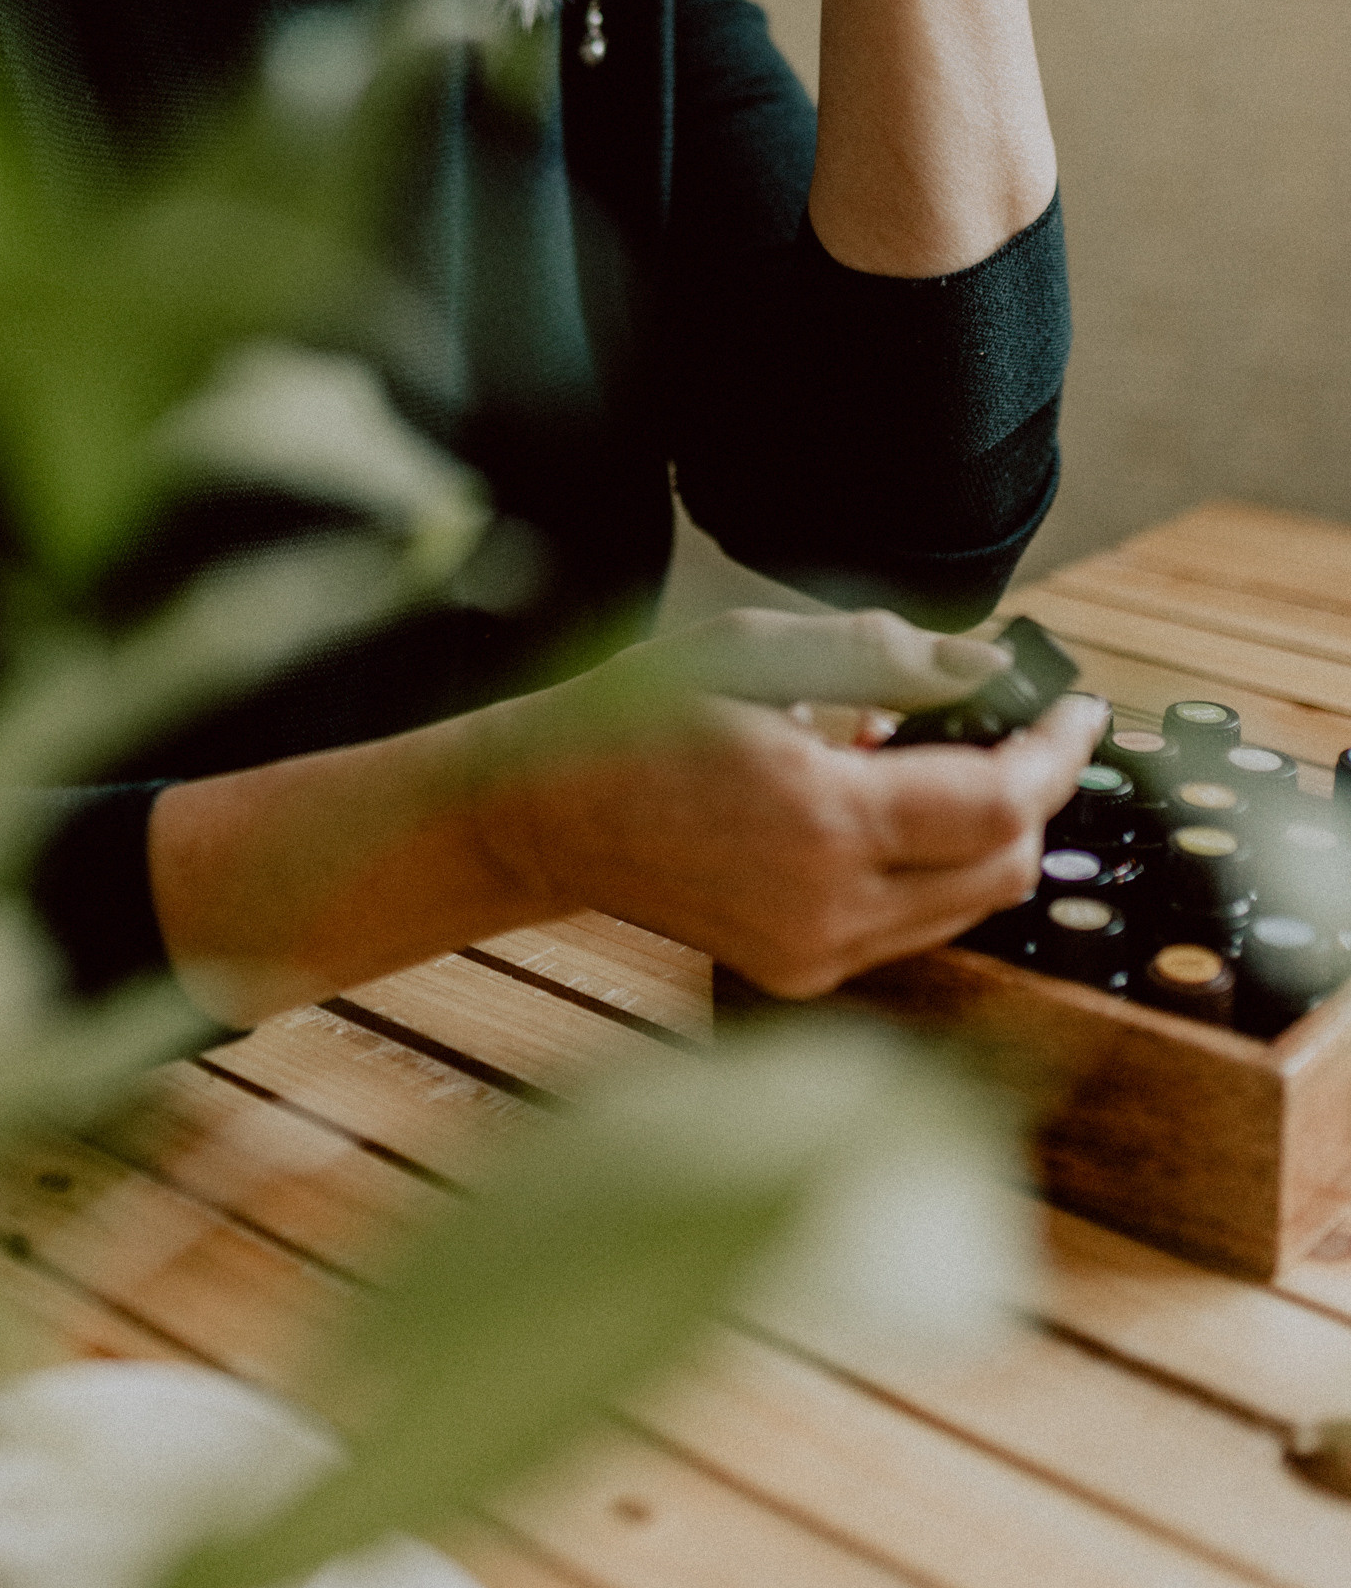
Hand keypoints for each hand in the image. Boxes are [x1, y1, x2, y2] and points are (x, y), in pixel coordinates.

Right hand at [473, 608, 1109, 997]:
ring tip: (931, 756)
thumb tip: (987, 668)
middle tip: (1019, 723)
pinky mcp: (802, 975)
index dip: (1056, 753)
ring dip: (986, 832)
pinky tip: (882, 807)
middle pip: (1005, 866)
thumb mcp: (748, 650)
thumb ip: (877, 654)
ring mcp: (816, 955)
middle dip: (1032, 791)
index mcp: (818, 818)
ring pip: (971, 904)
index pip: (999, 804)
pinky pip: (918, 925)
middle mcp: (828, 906)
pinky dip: (934, 867)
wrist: (544, 817)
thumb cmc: (636, 717)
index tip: (1080, 706)